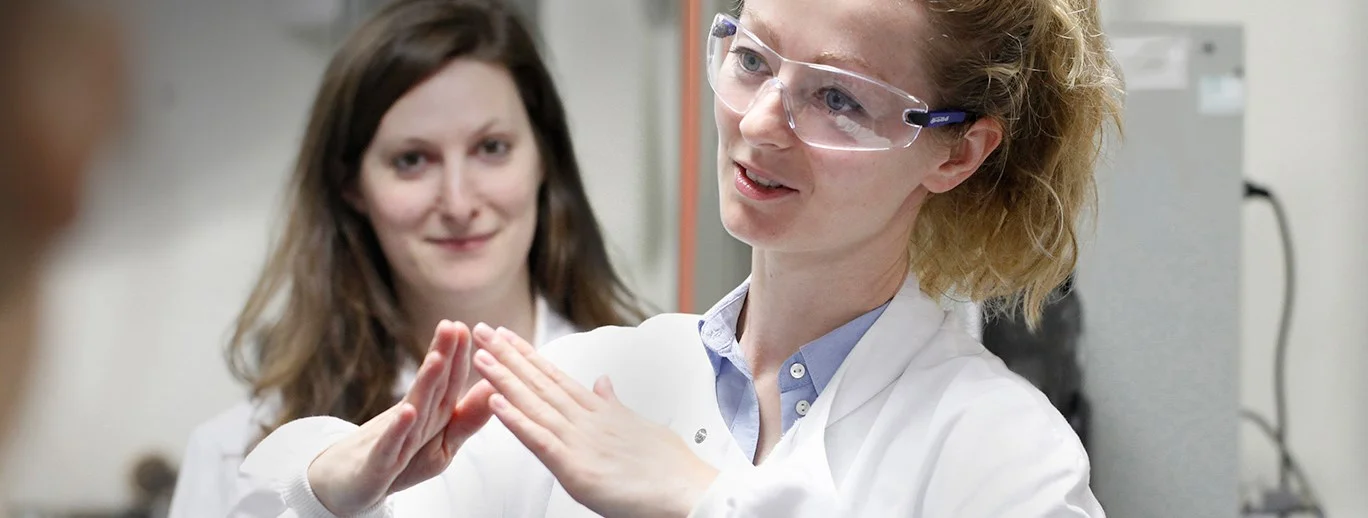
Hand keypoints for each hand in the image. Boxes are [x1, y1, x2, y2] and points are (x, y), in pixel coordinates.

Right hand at [307, 321, 495, 514]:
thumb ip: (466, 418)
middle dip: (442, 355)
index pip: (448, 381)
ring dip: (425, 383)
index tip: (466, 326)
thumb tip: (495, 387)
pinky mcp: (379, 463)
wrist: (348, 486)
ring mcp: (395, 440)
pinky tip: (407, 411)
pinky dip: (398, 429)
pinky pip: (391, 444)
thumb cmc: (398, 462)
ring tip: (437, 358)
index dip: (458, 356)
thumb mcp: (441, 444)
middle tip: (451, 326)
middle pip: (431, 386)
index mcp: (431, 414)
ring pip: (414, 408)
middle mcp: (414, 421)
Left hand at [471, 326, 718, 517]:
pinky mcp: (575, 468)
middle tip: (482, 331)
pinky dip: (516, 420)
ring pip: (534, 404)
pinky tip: (495, 402)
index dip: (528, 356)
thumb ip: (614, 405)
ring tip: (480, 356)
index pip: (555, 377)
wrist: (690, 491)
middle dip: (508, 356)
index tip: (506, 336)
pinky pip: (539, 441)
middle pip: (539, 382)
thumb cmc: (670, 467)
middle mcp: (587, 420)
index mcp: (599, 412)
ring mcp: (580, 441)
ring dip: (504, 378)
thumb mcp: (638, 426)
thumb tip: (602, 383)